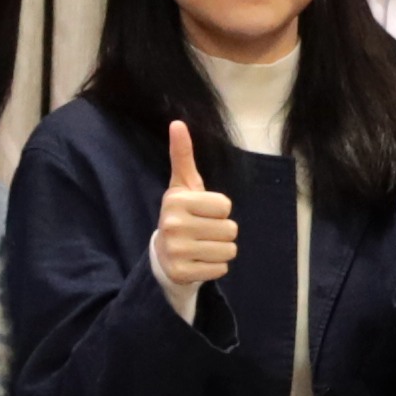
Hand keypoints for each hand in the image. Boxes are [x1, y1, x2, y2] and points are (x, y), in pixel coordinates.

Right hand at [148, 122, 236, 307]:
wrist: (164, 254)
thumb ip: (183, 155)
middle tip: (202, 232)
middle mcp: (173, 225)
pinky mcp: (182, 273)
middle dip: (222, 231)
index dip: (220, 210)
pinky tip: (199, 261)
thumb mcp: (184, 185)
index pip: (226, 206)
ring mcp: (176, 251)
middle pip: (230, 229)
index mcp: (176, 200)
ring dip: (221, 250)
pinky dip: (215, 267)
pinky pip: (221, 269)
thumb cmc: (183, 213)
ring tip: (202, 246)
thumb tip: (178, 123)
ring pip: (229, 250)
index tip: (202, 212)